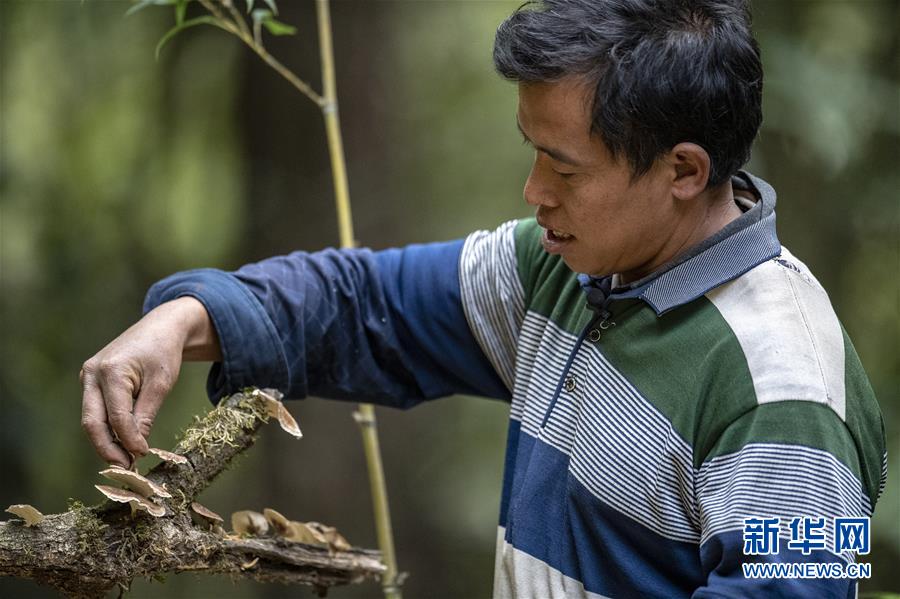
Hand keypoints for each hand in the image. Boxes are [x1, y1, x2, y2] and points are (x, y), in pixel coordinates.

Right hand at [80, 297, 219, 466]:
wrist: (159, 328)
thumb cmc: (163, 353)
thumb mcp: (162, 383)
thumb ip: (146, 414)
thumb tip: (136, 447)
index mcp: (111, 371)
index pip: (117, 416)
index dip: (128, 440)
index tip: (142, 456)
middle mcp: (92, 374)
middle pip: (92, 421)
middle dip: (107, 448)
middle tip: (125, 468)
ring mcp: (88, 377)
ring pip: (91, 419)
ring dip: (106, 442)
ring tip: (125, 461)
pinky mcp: (90, 382)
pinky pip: (95, 411)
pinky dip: (107, 429)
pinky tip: (121, 444)